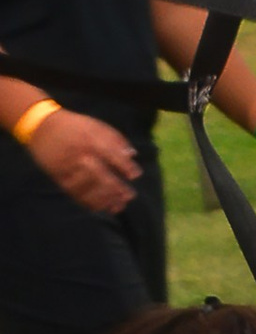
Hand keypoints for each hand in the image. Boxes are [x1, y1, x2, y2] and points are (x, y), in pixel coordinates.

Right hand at [16, 104, 139, 213]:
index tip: (135, 175)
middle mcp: (79, 154)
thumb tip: (132, 155)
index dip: (124, 166)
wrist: (42, 128)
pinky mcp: (58, 177)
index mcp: (91, 139)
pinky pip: (74, 193)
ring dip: (105, 199)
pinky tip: (102, 207)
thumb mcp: (96, 126)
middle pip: (99, 174)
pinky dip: (89, 202)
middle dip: (116, 188)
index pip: (111, 154)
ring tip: (119, 205)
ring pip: (87, 188)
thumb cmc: (75, 127)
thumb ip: (116, 139)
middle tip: (130, 195)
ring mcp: (67, 167)